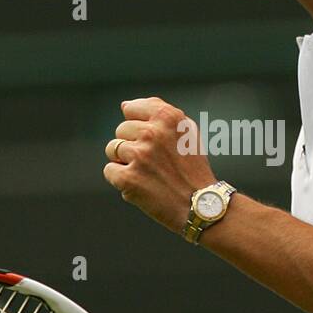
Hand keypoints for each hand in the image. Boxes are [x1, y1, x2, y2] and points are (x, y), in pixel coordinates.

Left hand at [103, 97, 215, 233]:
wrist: (201, 206)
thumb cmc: (192, 168)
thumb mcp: (186, 131)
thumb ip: (159, 112)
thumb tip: (124, 106)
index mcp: (168, 117)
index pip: (131, 108)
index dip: (139, 126)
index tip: (152, 140)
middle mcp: (153, 132)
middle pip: (121, 130)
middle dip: (133, 144)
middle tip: (154, 162)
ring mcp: (139, 155)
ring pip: (112, 149)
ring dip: (125, 161)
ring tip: (147, 173)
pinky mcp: (128, 178)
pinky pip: (110, 170)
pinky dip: (121, 179)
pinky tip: (141, 185)